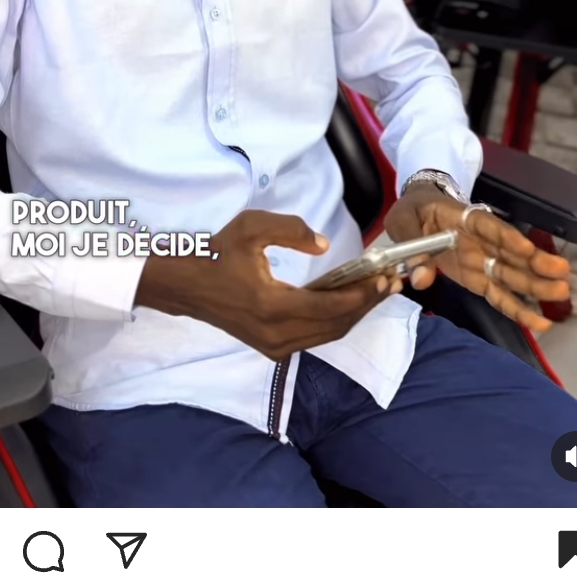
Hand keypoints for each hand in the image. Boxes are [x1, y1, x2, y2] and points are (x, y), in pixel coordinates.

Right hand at [134, 209, 402, 359]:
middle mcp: (276, 334)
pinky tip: (348, 301)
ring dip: (354, 315)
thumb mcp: (251, 227)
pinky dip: (335, 321)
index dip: (361, 295)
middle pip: (335, 326)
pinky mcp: (272, 348)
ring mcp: (274, 346)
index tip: (383, 278)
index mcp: (272, 307)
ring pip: (327, 335)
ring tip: (376, 291)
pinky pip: (314, 338)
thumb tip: (324, 246)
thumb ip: (291, 230)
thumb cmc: (218, 252)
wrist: (186, 285)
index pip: (330, 307)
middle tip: (389, 283)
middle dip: (365, 305)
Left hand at [384, 188, 570, 332]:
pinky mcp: (478, 280)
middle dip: (535, 264)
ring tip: (561, 293)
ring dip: (536, 285)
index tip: (526, 246)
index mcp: (464, 218)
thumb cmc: (413, 211)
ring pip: (512, 275)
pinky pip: (499, 295)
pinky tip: (539, 322)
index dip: (507, 237)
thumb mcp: (403, 220)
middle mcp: (480, 241)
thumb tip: (422, 277)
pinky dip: (517, 309)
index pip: (489, 226)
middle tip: (561, 273)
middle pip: (510, 253)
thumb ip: (412, 246)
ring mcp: (482, 261)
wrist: (417, 212)